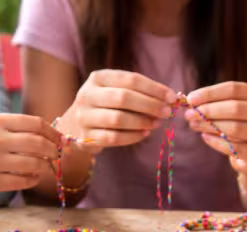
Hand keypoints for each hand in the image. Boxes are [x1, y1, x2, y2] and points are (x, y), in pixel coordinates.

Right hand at [0, 113, 60, 194]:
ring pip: (35, 165)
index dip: (54, 133)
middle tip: (57, 155)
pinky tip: (31, 176)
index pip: (36, 124)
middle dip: (54, 151)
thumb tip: (50, 135)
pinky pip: (24, 182)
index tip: (61, 140)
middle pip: (40, 144)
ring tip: (42, 166)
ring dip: (44, 167)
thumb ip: (14, 128)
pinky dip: (33, 179)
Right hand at [55, 70, 176, 152]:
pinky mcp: (85, 137)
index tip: (172, 97)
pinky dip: (132, 137)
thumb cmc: (105, 104)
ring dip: (142, 122)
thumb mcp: (116, 90)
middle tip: (167, 112)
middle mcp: (87, 94)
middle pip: (123, 97)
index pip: (130, 79)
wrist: (75, 125)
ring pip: (117, 119)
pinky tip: (144, 134)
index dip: (154, 88)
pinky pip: (113, 138)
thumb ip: (139, 92)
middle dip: (150, 105)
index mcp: (98, 78)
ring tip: (156, 123)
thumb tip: (169, 99)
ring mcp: (84, 116)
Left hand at [185, 82, 246, 172]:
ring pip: (235, 128)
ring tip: (193, 125)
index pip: (234, 89)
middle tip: (189, 114)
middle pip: (235, 108)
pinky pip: (234, 147)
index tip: (191, 99)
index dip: (210, 93)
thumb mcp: (234, 110)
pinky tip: (205, 137)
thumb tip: (191, 101)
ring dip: (209, 125)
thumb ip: (218, 103)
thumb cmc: (242, 127)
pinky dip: (216, 141)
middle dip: (208, 110)